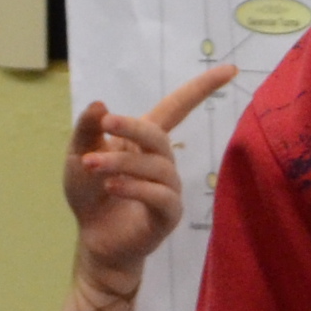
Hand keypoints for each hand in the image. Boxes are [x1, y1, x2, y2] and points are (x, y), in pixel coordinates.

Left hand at [64, 65, 239, 288]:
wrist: (94, 241)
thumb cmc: (90, 194)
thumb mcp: (78, 156)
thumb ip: (87, 131)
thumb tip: (101, 103)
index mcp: (144, 141)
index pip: (178, 108)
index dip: (203, 88)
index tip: (231, 70)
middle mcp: (162, 161)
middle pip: (159, 136)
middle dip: (132, 127)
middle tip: (105, 124)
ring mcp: (169, 188)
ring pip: (155, 166)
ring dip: (121, 163)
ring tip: (91, 167)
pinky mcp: (168, 214)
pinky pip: (160, 196)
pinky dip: (134, 188)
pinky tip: (111, 187)